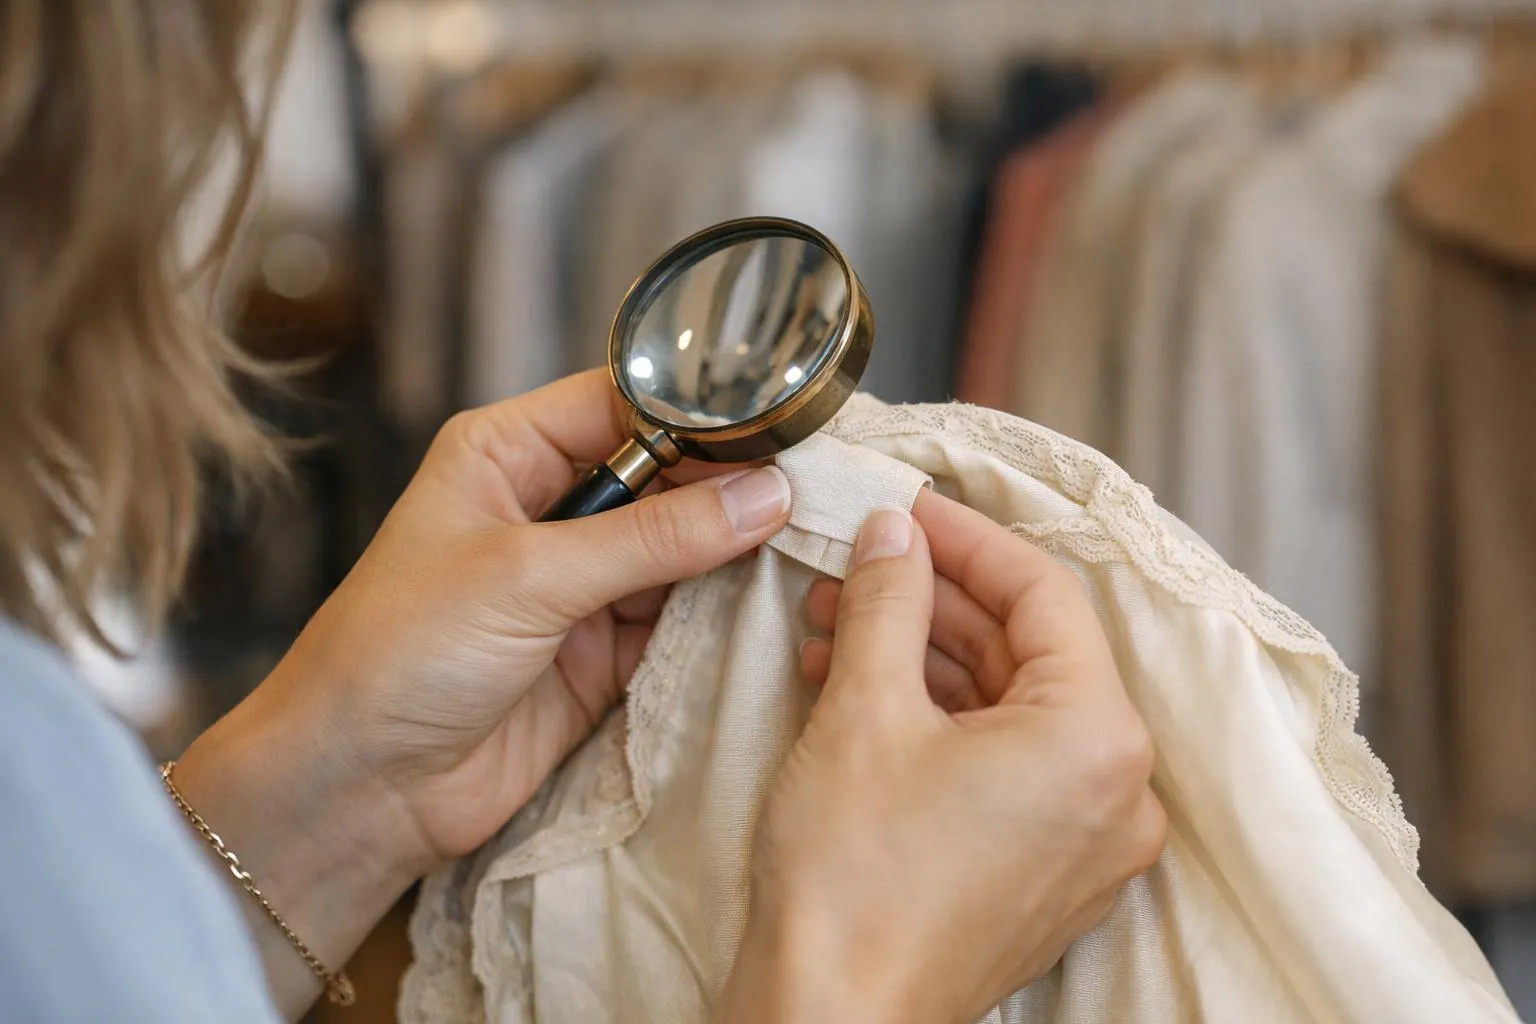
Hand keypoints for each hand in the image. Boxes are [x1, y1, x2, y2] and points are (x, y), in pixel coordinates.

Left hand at [175, 370, 791, 1015]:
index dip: (699, 409)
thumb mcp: (529, 575)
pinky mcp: (602, 653)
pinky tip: (776, 597)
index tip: (781, 422)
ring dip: (734, 550)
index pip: (622, 403)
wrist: (359, 791)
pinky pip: (679, 617)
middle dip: (730, 484)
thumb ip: (652, 537)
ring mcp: (578, 583)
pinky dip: (722, 613)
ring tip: (814, 537)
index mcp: (507, 453)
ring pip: (680, 548)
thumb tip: (765, 496)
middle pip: (664, 475)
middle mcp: (548, 507)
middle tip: (816, 486)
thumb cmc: (401, 655)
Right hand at [717, 492, 1165, 1023]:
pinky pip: (1003, 766)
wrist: (829, 1021)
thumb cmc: (854, 882)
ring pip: (1008, 710)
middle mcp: (1115, 793)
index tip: (907, 508)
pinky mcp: (1043, 875)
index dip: (965, 539)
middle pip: (1026, 652)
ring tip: (837, 626)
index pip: (1042, 595)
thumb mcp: (865, 708)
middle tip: (858, 566)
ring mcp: (1084, 842)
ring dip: (923, 660)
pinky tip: (859, 688)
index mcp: (1097, 739)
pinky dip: (939, 722)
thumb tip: (896, 533)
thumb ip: (891, 599)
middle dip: (931, 603)